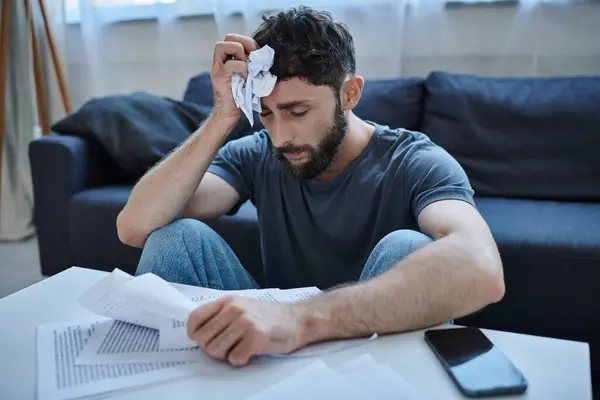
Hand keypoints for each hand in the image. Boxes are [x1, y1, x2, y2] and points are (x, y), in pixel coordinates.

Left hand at [187, 296, 303, 365]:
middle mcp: (234, 309)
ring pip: (215, 350)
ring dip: (227, 355)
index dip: (194, 333)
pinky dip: (241, 360)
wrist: (298, 320)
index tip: (203, 339)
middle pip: (203, 339)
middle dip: (213, 348)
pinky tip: (251, 352)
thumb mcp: (243, 306)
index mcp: (228, 301)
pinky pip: (234, 358)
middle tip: (229, 346)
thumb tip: (198, 332)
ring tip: (240, 348)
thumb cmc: (268, 317)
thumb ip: (221, 315)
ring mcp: (245, 322)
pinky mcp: (256, 337)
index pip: (195, 318)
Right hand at [210, 34, 258, 122]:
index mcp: (227, 59)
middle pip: (227, 37)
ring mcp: (217, 68)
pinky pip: (230, 64)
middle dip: (244, 42)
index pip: (234, 38)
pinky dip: (241, 68)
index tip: (258, 53)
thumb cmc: (242, 97)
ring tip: (247, 66)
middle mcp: (220, 61)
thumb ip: (253, 65)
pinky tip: (246, 77)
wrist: (230, 115)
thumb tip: (266, 56)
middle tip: (254, 56)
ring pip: (222, 45)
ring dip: (239, 52)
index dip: (248, 41)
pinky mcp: (219, 77)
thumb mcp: (249, 77)